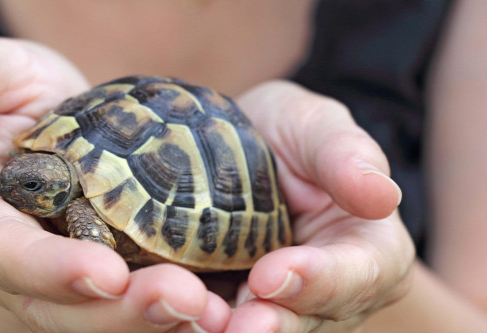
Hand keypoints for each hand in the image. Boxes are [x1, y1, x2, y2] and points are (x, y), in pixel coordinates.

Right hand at [0, 26, 229, 332]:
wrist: (37, 142)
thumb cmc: (9, 106)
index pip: (2, 251)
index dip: (47, 269)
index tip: (105, 273)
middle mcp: (7, 264)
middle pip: (57, 306)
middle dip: (118, 312)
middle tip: (187, 301)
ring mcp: (51, 282)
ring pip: (96, 319)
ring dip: (154, 323)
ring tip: (213, 312)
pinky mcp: (91, 286)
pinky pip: (125, 311)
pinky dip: (168, 316)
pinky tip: (219, 309)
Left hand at [223, 81, 413, 331]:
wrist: (242, 145)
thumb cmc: (290, 133)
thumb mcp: (317, 127)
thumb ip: (347, 156)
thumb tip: (383, 196)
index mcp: (370, 251)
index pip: (357, 275)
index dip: (319, 281)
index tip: (272, 274)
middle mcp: (331, 291)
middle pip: (308, 318)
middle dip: (272, 323)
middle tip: (236, 325)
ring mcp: (284, 304)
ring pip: (264, 326)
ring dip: (230, 329)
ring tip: (199, 321)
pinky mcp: (237, 305)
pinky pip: (222, 319)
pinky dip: (198, 320)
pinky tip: (175, 312)